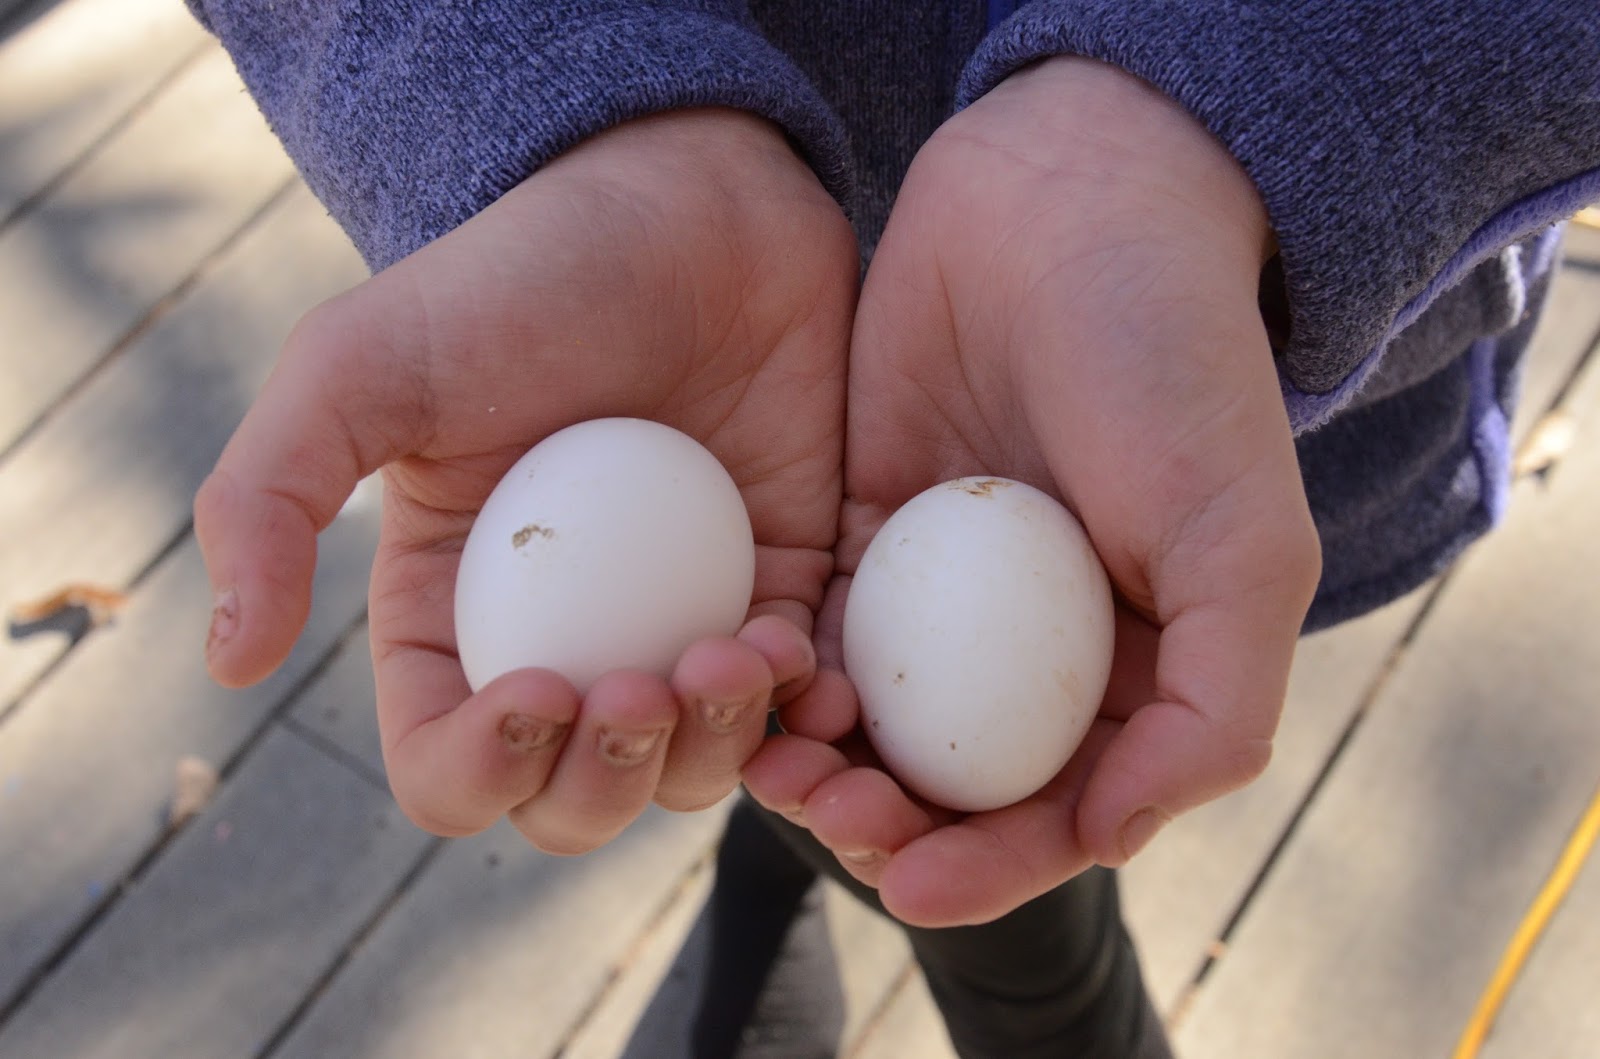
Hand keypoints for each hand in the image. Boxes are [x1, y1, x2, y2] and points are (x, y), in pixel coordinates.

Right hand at [195, 110, 856, 853]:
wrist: (683, 207)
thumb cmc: (517, 279)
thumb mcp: (358, 364)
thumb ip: (266, 498)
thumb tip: (227, 663)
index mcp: (452, 616)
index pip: (448, 765)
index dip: (483, 767)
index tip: (540, 692)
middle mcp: (564, 641)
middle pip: (573, 801)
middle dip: (606, 782)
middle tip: (640, 685)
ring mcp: (676, 624)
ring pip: (688, 771)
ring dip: (711, 750)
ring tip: (730, 652)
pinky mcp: (777, 591)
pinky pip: (789, 703)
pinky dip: (796, 711)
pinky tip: (793, 651)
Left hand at [744, 58, 1320, 924]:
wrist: (1067, 203)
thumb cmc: (1175, 365)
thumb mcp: (1239, 541)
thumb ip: (1214, 705)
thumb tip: (1113, 838)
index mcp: (1137, 670)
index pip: (1059, 810)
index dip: (990, 866)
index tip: (911, 886)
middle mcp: (1036, 650)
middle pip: (951, 784)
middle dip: (889, 827)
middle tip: (830, 821)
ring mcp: (943, 596)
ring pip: (873, 723)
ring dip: (821, 766)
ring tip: (773, 769)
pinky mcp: (862, 532)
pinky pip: (814, 630)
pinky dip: (783, 673)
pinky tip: (752, 679)